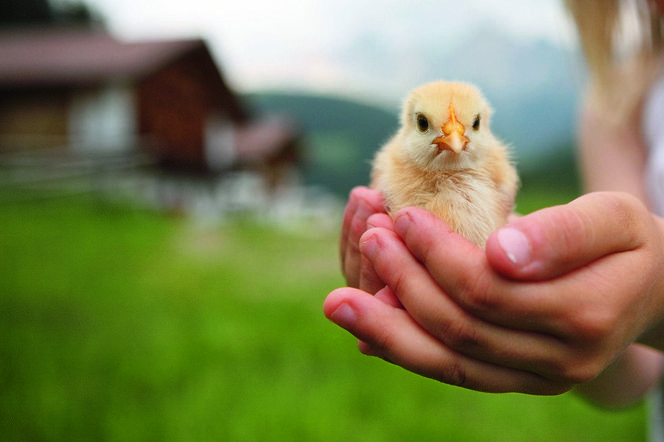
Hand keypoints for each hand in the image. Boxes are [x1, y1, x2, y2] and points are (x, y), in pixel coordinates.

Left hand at [325, 192, 663, 394]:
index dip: (436, 254)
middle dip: (402, 283)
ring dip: (387, 330)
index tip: (402, 215)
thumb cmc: (627, 243)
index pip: (487, 289)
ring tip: (338, 303)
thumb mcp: (614, 219)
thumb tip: (501, 253)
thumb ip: (564, 234)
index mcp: (583, 315)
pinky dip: (406, 351)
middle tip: (368, 238)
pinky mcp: (513, 379)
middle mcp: (557, 361)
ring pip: (447, 363)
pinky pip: (452, 371)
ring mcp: (533, 378)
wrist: (649, 289)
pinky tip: (366, 334)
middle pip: (458, 330)